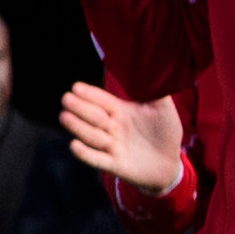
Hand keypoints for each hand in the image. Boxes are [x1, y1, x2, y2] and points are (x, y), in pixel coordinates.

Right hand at [59, 82, 186, 193]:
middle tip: (66, 99)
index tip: (76, 87)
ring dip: (78, 127)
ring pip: (92, 136)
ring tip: (64, 117)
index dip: (90, 95)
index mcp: (122, 112)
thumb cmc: (165, 133)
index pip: (103, 101)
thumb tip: (153, 68)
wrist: (170, 163)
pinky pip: (97, 160)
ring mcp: (112, 147)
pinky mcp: (115, 165)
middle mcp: (113, 128)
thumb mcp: (164, 110)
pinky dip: (86, 154)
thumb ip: (158, 91)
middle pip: (93, 116)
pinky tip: (74, 145)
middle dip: (80, 108)